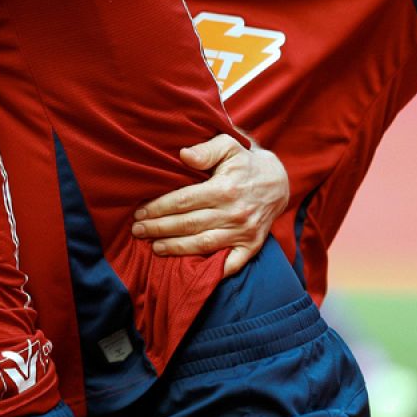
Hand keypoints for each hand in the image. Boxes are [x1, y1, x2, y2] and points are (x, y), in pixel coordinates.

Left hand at [131, 134, 288, 276]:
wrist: (278, 182)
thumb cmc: (245, 162)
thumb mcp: (229, 145)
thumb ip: (206, 149)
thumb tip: (183, 155)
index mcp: (224, 189)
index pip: (182, 202)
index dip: (158, 208)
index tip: (140, 212)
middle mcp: (234, 213)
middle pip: (188, 225)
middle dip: (159, 229)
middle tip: (137, 231)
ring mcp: (244, 232)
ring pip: (202, 245)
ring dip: (175, 249)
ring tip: (154, 247)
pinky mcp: (251, 246)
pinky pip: (231, 264)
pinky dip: (212, 271)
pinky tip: (190, 271)